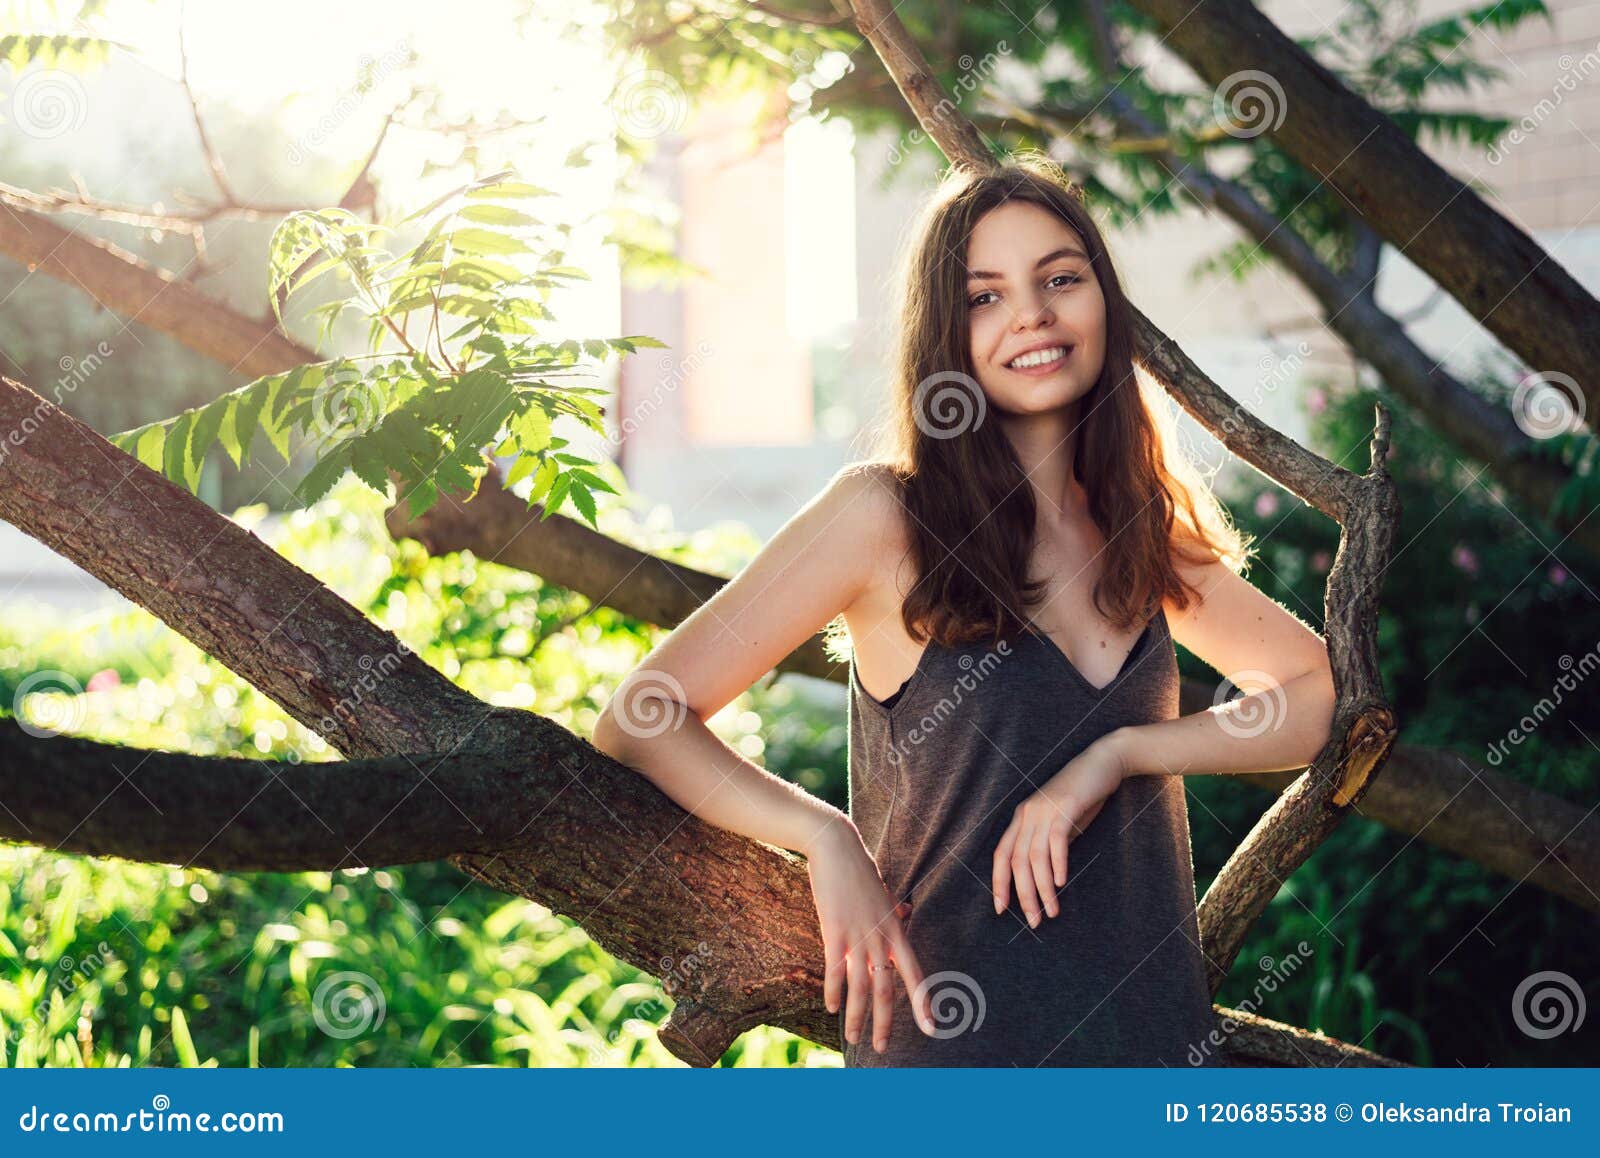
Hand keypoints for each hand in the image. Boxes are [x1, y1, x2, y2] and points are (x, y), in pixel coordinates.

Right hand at [805, 816, 936, 1052]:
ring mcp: (857, 935)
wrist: (836, 846)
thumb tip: (907, 913)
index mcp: (896, 928)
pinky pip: (835, 970)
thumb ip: (895, 909)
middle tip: (883, 1048)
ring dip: (856, 1016)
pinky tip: (831, 1008)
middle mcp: (880, 937)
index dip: (923, 1002)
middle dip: (884, 1022)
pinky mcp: (834, 931)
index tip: (932, 1028)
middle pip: (885, 990)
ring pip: (859, 987)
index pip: (914, 973)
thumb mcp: (885, 891)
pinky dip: (833, 992)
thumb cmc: (859, 869)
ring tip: (852, 1038)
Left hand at [992, 736, 1127, 925]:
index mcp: (1021, 818)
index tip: (1001, 910)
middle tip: (1033, 921)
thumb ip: (1048, 845)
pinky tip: (1061, 882)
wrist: (1102, 762)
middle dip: (1023, 894)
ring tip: (1051, 911)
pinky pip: (1056, 840)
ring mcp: (1044, 809)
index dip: (999, 883)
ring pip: (1035, 856)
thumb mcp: (1060, 824)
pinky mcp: (1065, 806)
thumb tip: (1045, 878)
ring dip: (1042, 888)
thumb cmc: (1082, 796)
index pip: (1001, 855)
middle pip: (1016, 861)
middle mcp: (1027, 814)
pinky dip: (1057, 863)